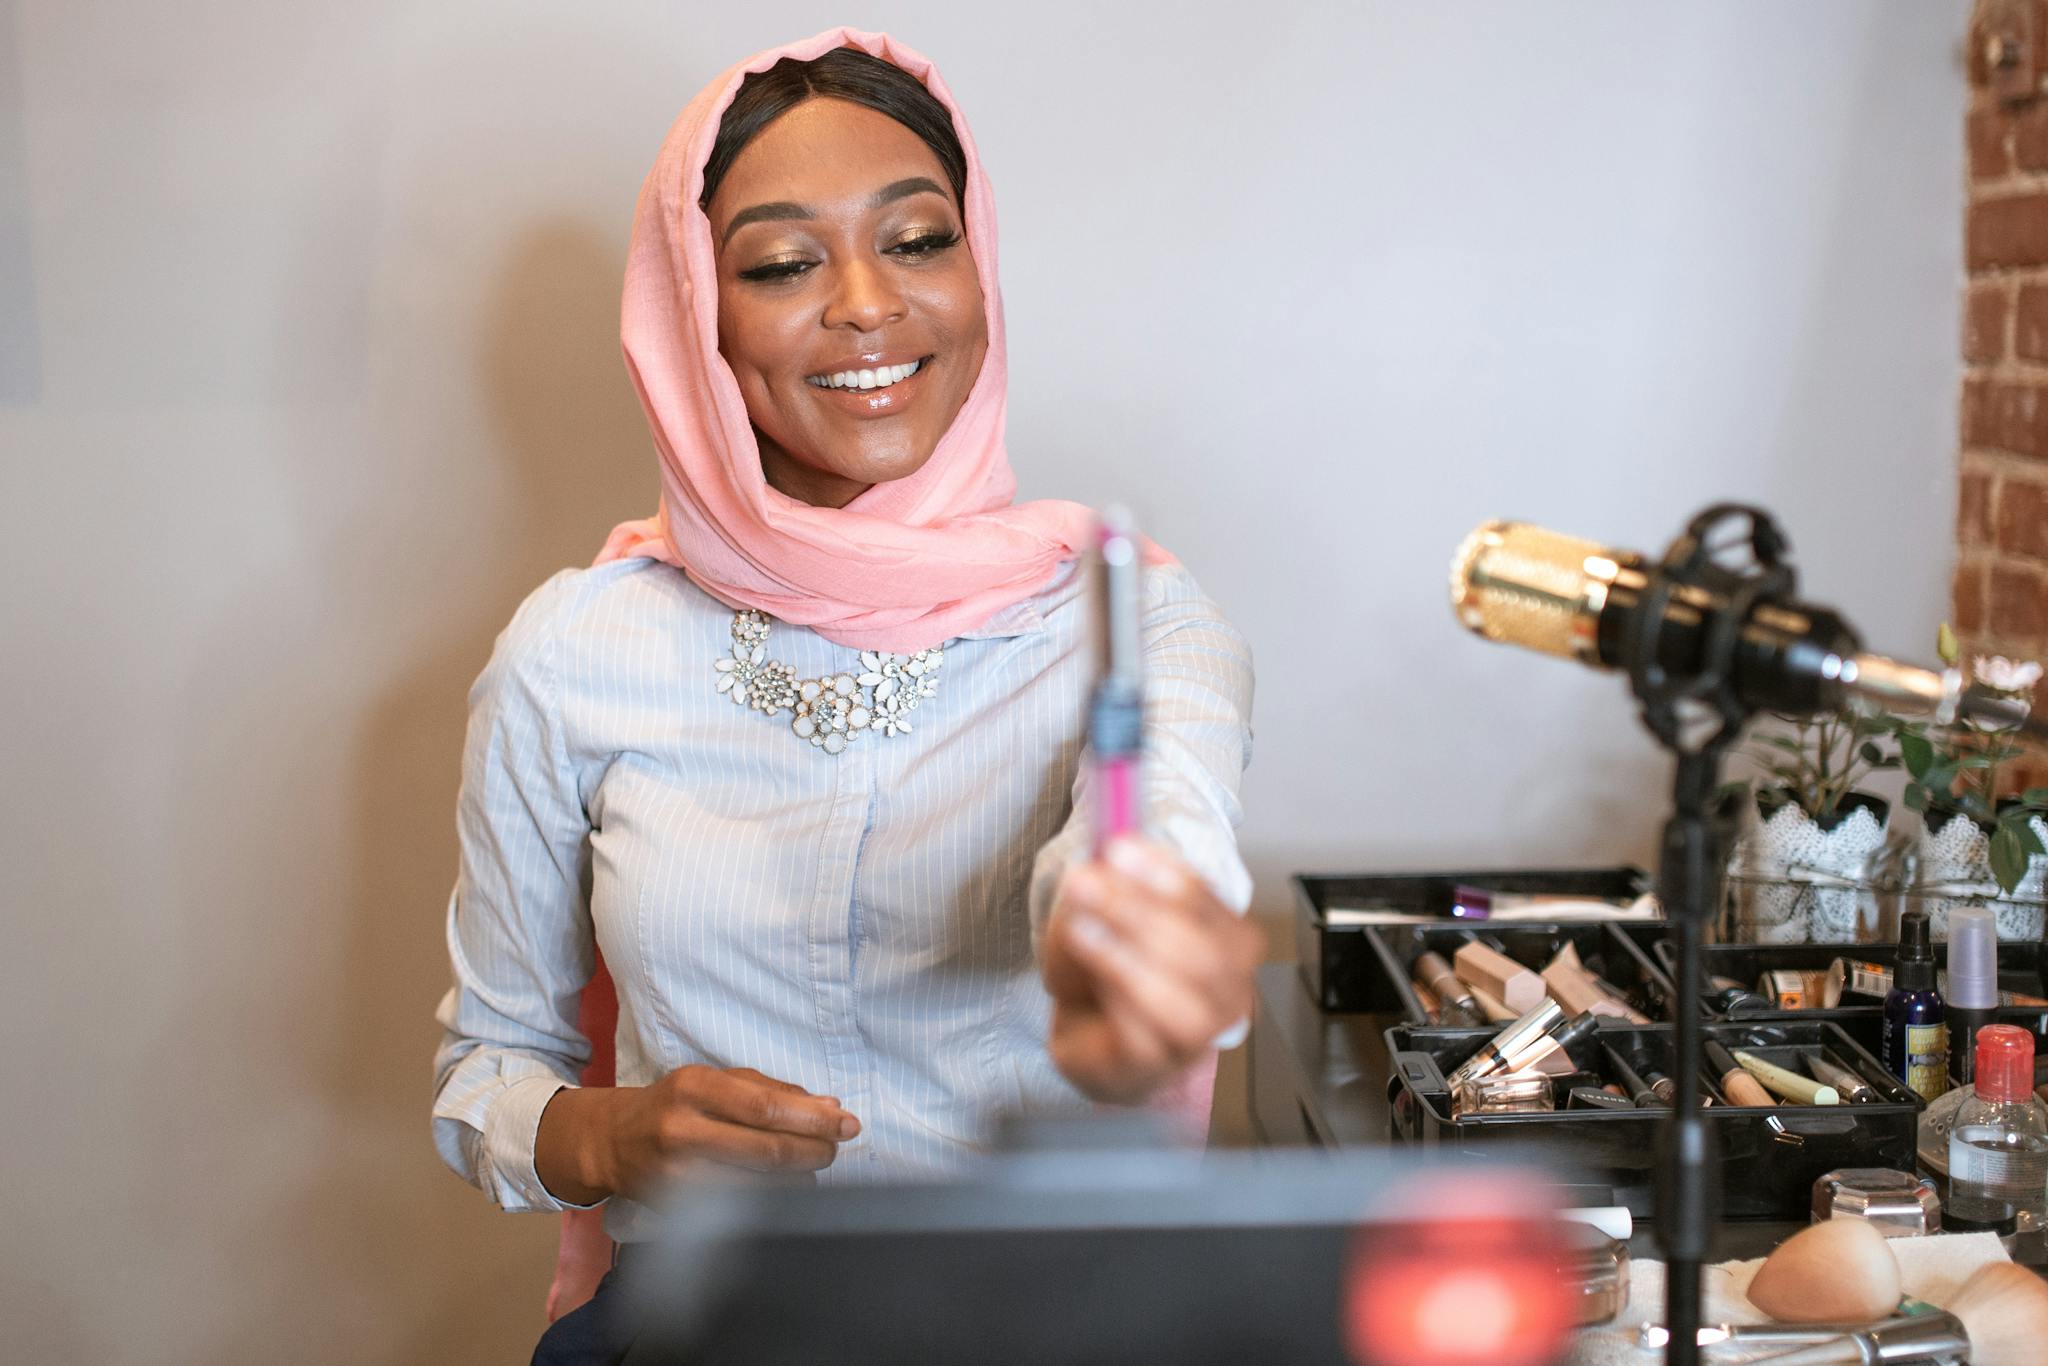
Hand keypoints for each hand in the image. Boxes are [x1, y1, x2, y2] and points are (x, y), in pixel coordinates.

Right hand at [536, 1065, 857, 1204]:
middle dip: (815, 1151)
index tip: (847, 1124)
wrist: (613, 1140)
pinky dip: (772, 1197)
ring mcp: (677, 1174)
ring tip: (812, 1166)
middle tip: (834, 1148)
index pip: (767, 1107)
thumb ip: (773, 1090)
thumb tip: (829, 1105)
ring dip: (799, 1178)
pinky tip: (784, 1187)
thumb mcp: (717, 1081)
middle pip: (767, 1150)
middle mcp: (683, 1129)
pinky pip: (739, 1207)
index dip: (814, 1120)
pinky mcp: (676, 1208)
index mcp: (696, 1087)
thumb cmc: (675, 1104)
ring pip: (758, 1186)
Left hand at [1042, 838, 1262, 1104]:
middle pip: (1203, 951)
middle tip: (1087, 884)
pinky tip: (1090, 968)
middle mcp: (1229, 991)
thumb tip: (1092, 871)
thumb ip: (1102, 891)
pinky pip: (1145, 1033)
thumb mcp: (1101, 916)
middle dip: (1139, 911)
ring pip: (1182, 998)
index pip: (1212, 905)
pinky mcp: (1157, 1065)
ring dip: (1126, 955)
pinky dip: (1115, 994)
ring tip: (1082, 928)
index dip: (1168, 876)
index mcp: (1228, 942)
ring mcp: (1200, 1035)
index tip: (1121, 850)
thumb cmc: (1110, 973)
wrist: (1092, 1039)